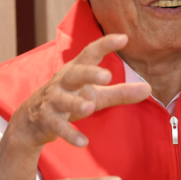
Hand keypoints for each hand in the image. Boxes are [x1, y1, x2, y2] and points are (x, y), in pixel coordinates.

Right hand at [9, 34, 150, 150]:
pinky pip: (57, 126)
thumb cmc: (69, 98)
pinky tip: (83, 141)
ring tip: (89, 107)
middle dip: (88, 73)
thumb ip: (120, 92)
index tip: (124, 38)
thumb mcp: (95, 94)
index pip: (90, 53)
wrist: (32, 119)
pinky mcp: (46, 119)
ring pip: (63, 100)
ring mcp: (52, 100)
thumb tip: (149, 88)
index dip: (105, 44)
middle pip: (74, 73)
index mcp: (76, 70)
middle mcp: (63, 82)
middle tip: (106, 76)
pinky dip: (69, 133)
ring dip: (75, 103)